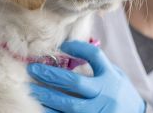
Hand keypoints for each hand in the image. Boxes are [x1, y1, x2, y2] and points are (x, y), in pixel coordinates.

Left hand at [27, 40, 145, 112]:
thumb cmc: (121, 94)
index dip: (78, 48)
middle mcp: (106, 94)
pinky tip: (42, 107)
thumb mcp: (115, 75)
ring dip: (48, 97)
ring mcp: (99, 111)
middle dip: (51, 75)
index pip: (95, 56)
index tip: (62, 46)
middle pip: (75, 82)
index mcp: (111, 77)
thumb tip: (71, 49)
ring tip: (32, 90)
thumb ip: (98, 65)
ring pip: (69, 105)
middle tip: (33, 69)